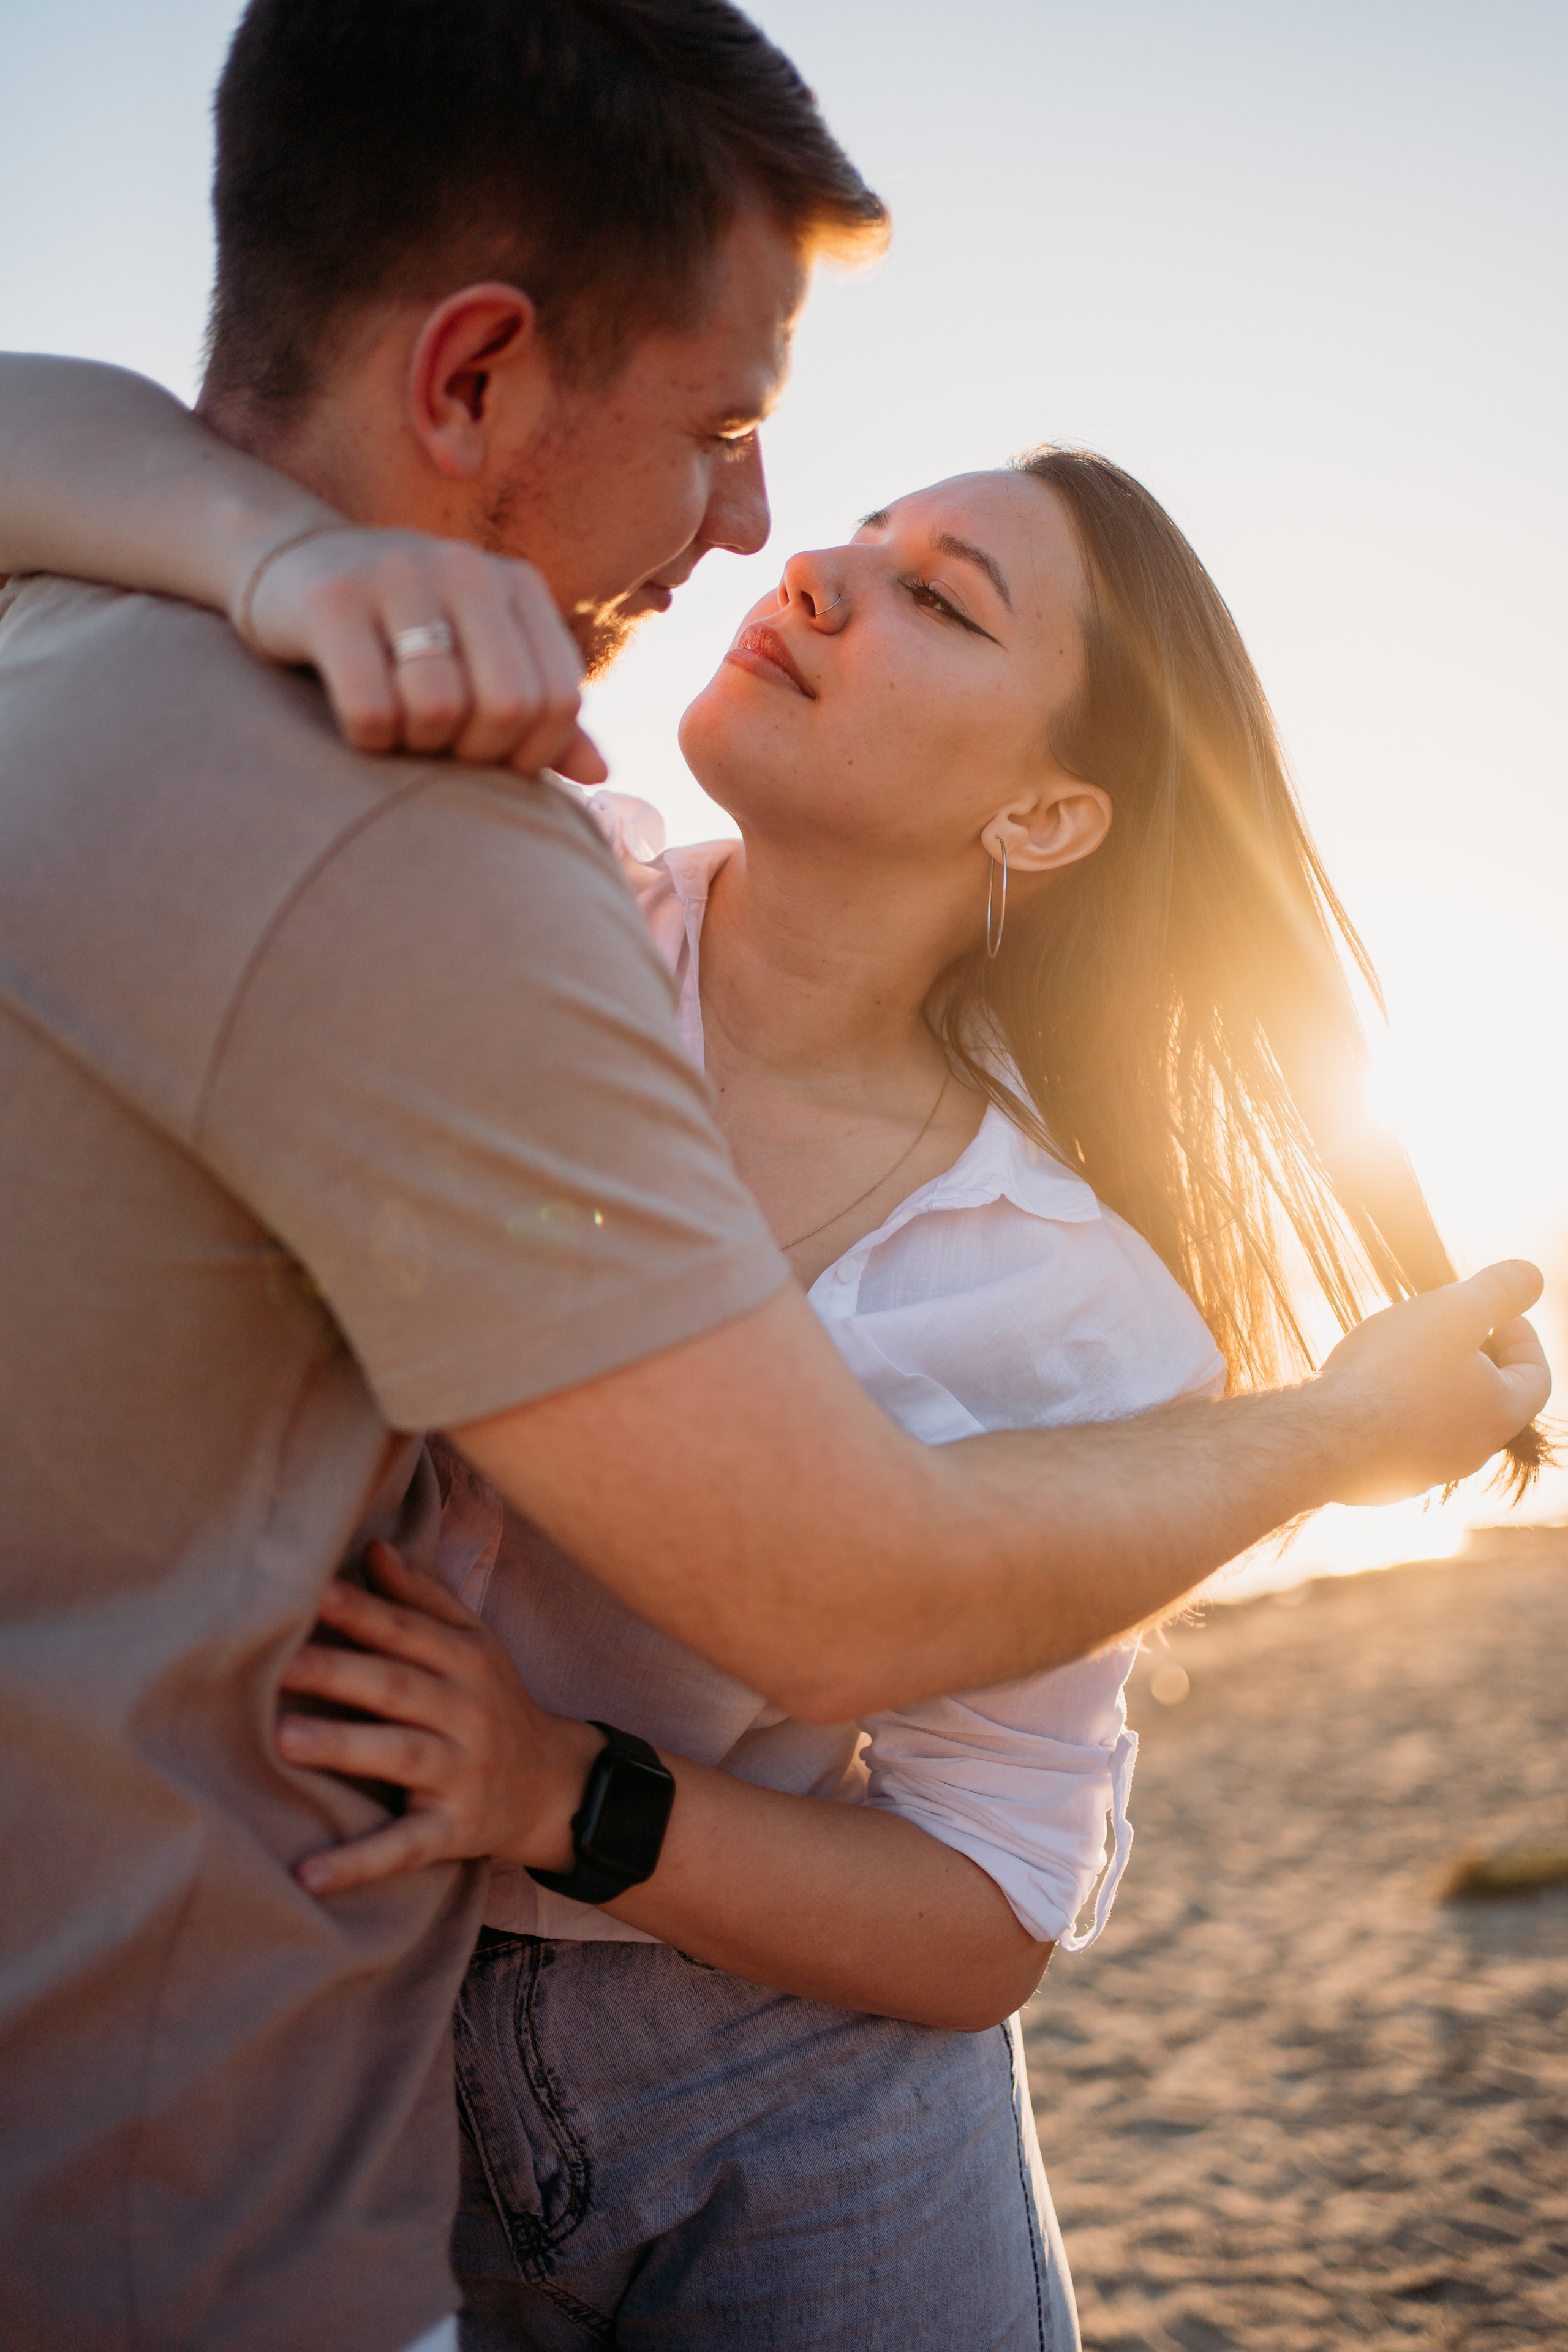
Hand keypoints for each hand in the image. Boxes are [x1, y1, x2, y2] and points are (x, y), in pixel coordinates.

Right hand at [241, 527, 607, 783]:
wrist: (291, 560)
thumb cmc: (402, 630)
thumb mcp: (479, 656)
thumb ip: (540, 712)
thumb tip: (601, 773)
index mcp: (515, 584)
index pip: (560, 697)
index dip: (533, 754)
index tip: (493, 761)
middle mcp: (464, 568)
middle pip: (507, 706)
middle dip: (477, 754)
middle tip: (442, 751)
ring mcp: (395, 575)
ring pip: (439, 708)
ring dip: (420, 747)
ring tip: (402, 733)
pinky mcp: (330, 600)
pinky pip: (371, 707)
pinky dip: (371, 740)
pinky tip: (362, 729)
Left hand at [275, 1540, 603, 1894]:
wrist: (554, 1785)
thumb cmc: (493, 1702)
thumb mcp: (473, 1644)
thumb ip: (422, 1599)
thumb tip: (372, 1548)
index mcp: (466, 1660)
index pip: (407, 1632)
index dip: (362, 1611)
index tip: (311, 1591)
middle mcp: (468, 1712)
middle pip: (397, 1688)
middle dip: (337, 1673)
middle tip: (275, 1664)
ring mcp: (463, 1773)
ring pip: (401, 1757)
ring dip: (344, 1747)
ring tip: (284, 1739)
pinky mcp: (455, 1832)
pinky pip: (406, 1847)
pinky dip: (359, 1864)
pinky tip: (310, 1875)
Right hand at [1315, 1260, 1550, 1504]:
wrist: (1325, 1436)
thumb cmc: (1393, 1371)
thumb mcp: (1453, 1312)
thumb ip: (1498, 1291)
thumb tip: (1533, 1276)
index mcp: (1501, 1414)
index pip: (1536, 1376)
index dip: (1522, 1337)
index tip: (1493, 1311)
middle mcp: (1472, 1451)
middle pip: (1488, 1398)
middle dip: (1472, 1357)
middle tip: (1442, 1325)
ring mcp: (1426, 1470)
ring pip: (1442, 1420)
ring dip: (1431, 1385)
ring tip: (1397, 1352)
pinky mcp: (1384, 1480)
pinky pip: (1399, 1439)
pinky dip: (1394, 1412)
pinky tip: (1363, 1391)